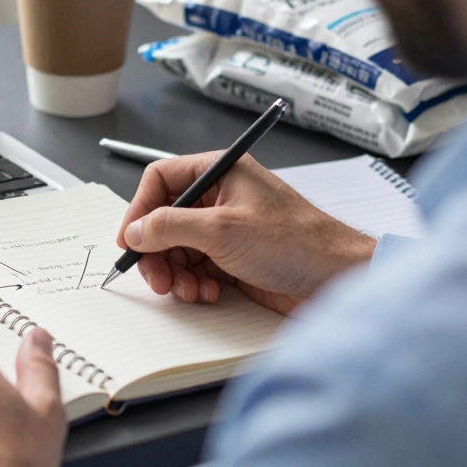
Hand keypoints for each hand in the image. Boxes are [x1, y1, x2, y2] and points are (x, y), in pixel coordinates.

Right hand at [118, 153, 376, 313]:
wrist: (337, 279)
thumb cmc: (295, 242)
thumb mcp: (222, 230)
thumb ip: (170, 226)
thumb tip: (136, 231)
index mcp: (220, 172)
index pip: (161, 180)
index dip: (140, 209)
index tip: (129, 240)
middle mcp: (221, 197)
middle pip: (165, 219)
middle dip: (157, 251)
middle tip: (155, 278)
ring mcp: (227, 229)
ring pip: (178, 248)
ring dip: (176, 273)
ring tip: (189, 290)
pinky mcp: (235, 258)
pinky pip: (197, 268)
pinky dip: (195, 284)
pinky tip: (208, 294)